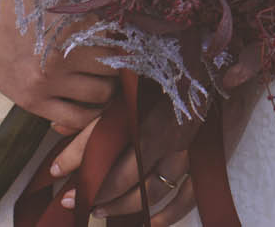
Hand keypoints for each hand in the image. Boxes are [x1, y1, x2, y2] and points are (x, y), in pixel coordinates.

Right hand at [0, 0, 119, 133]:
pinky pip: (77, 119)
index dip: (120, 36)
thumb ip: (81, 3)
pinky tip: (86, 103)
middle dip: (116, 63)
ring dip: (107, 88)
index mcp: (66, 24)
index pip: (114, 35)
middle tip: (110, 61)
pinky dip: (89, 115)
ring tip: (100, 81)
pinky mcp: (33, 103)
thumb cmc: (13, 8)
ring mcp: (47, 82)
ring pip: (102, 94)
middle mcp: (59, 55)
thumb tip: (114, 6)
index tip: (118, 37)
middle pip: (113, 66)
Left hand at [49, 75, 263, 220]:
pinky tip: (151, 223)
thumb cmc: (168, 71)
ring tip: (102, 211)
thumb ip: (94, 109)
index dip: (79, 162)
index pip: (104, 141)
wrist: (220, 64)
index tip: (56, 176)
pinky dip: (169, 214)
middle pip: (128, 173)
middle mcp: (167, 130)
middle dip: (99, 192)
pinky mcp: (206, 158)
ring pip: (154, 189)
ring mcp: (188, 147)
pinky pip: (188, 195)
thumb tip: (54, 127)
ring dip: (127, 206)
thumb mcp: (129, 83)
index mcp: (145, 107)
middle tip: (74, 202)